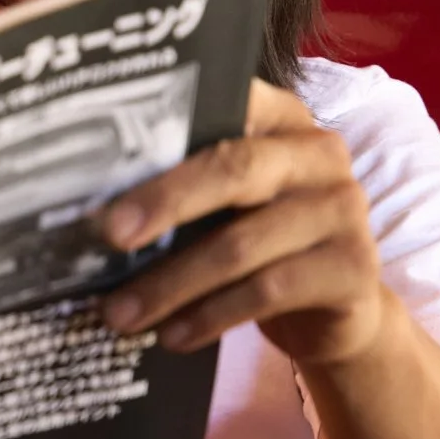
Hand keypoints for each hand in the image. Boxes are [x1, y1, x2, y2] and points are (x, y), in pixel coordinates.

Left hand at [98, 79, 390, 369]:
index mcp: (281, 119)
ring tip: (120, 313)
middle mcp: (320, 154)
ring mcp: (343, 209)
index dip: (165, 126)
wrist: (337, 311)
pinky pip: (269, 290)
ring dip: (172, 283)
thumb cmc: (262, 244)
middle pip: (234, 169)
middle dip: (163, 202)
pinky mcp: (353, 268)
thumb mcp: (224, 206)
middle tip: (107, 235)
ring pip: (242, 244)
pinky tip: (172, 335)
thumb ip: (179, 186)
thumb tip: (86, 205)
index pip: (225, 103)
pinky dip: (210, 315)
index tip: (105, 156)